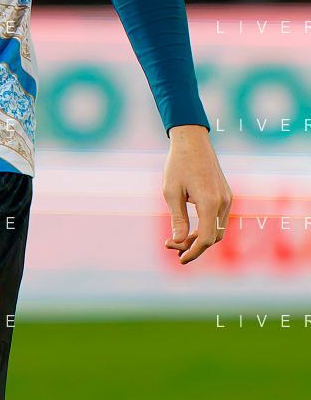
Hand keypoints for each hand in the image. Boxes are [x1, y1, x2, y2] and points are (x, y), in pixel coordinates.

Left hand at [163, 125, 231, 263]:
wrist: (192, 141)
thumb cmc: (178, 164)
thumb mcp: (171, 192)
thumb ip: (177, 218)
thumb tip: (178, 242)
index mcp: (210, 202)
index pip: (206, 238)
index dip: (193, 252)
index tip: (179, 259)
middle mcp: (224, 202)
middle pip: (214, 237)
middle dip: (194, 246)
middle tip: (172, 247)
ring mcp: (228, 198)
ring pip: (218, 230)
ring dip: (201, 238)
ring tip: (179, 240)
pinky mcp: (227, 195)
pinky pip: (220, 219)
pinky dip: (207, 228)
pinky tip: (191, 229)